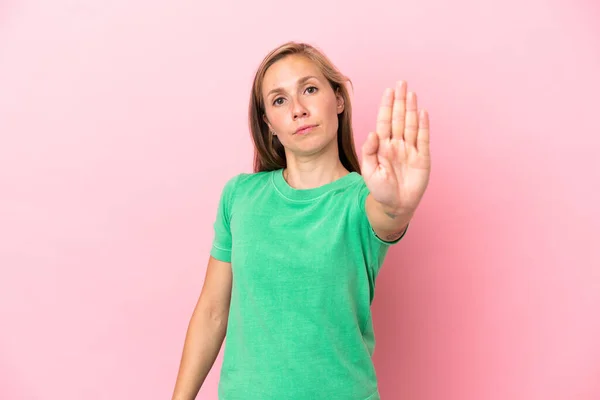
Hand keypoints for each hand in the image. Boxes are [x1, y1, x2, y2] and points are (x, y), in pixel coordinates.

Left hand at [361, 81, 430, 213]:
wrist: (395, 206)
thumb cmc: (380, 190)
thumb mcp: (369, 172)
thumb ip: (369, 151)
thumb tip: (373, 133)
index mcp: (382, 146)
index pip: (384, 121)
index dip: (387, 106)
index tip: (388, 91)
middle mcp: (397, 144)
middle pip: (399, 118)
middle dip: (399, 101)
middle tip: (401, 83)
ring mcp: (410, 150)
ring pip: (411, 125)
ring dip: (411, 109)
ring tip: (411, 93)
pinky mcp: (422, 158)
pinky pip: (423, 139)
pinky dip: (423, 126)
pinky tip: (422, 112)